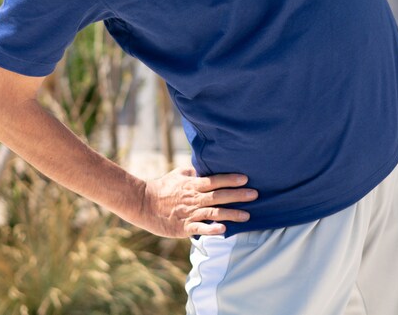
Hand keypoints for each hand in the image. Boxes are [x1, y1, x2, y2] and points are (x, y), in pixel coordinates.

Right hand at [137, 167, 258, 237]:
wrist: (142, 203)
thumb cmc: (161, 187)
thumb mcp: (177, 174)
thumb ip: (192, 172)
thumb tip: (203, 167)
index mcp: (192, 184)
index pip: (215, 181)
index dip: (230, 180)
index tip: (245, 179)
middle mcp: (193, 198)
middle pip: (219, 196)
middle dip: (238, 196)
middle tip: (255, 195)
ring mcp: (189, 213)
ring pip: (214, 213)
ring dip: (231, 214)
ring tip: (247, 215)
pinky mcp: (183, 227)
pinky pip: (200, 228)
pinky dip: (212, 229)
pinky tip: (224, 230)